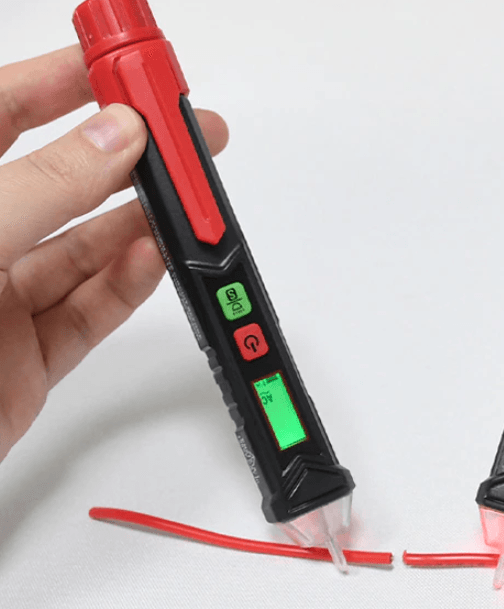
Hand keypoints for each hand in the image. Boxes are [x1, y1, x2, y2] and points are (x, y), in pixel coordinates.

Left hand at [0, 46, 228, 461]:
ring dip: (141, 222)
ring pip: (88, 247)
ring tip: (188, 201)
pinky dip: (131, 284)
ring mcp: (1, 298)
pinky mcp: (33, 353)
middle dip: (127, 153)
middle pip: (63, 179)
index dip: (65, 81)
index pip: (3, 112)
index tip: (123, 65)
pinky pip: (95, 310)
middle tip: (182, 134)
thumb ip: (41, 186)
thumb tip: (112, 139)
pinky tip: (157, 258)